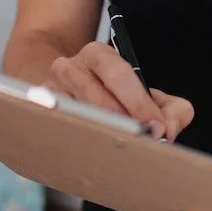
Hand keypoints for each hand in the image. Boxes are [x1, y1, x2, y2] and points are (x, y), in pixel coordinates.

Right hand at [48, 41, 193, 140]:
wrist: (67, 93)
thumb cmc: (114, 97)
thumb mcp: (146, 95)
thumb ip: (171, 109)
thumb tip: (170, 128)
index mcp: (98, 55)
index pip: (119, 74)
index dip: (140, 103)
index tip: (158, 127)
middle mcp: (69, 68)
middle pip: (94, 95)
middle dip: (122, 121)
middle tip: (143, 141)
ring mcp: (49, 92)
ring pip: (75, 115)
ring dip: (102, 135)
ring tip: (122, 150)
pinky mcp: (39, 115)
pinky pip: (59, 131)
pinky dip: (81, 144)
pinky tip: (97, 155)